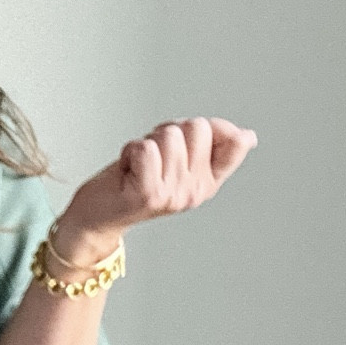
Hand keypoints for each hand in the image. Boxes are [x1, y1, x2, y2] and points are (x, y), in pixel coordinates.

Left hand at [54, 117, 257, 261]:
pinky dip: (130, 151)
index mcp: (208, 182)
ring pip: (170, 136)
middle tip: (153, 156)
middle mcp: (195, 192)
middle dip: (170, 132)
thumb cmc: (134, 180)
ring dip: (147, 142)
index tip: (185, 143)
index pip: (232, 144)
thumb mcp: (178, 160)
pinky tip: (126, 170)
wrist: (96, 217)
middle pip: (197, 127)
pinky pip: (146, 149)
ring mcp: (173, 195)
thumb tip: (248, 136)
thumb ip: (210, 144)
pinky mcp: (149, 194)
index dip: (211, 129)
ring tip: (138, 165)